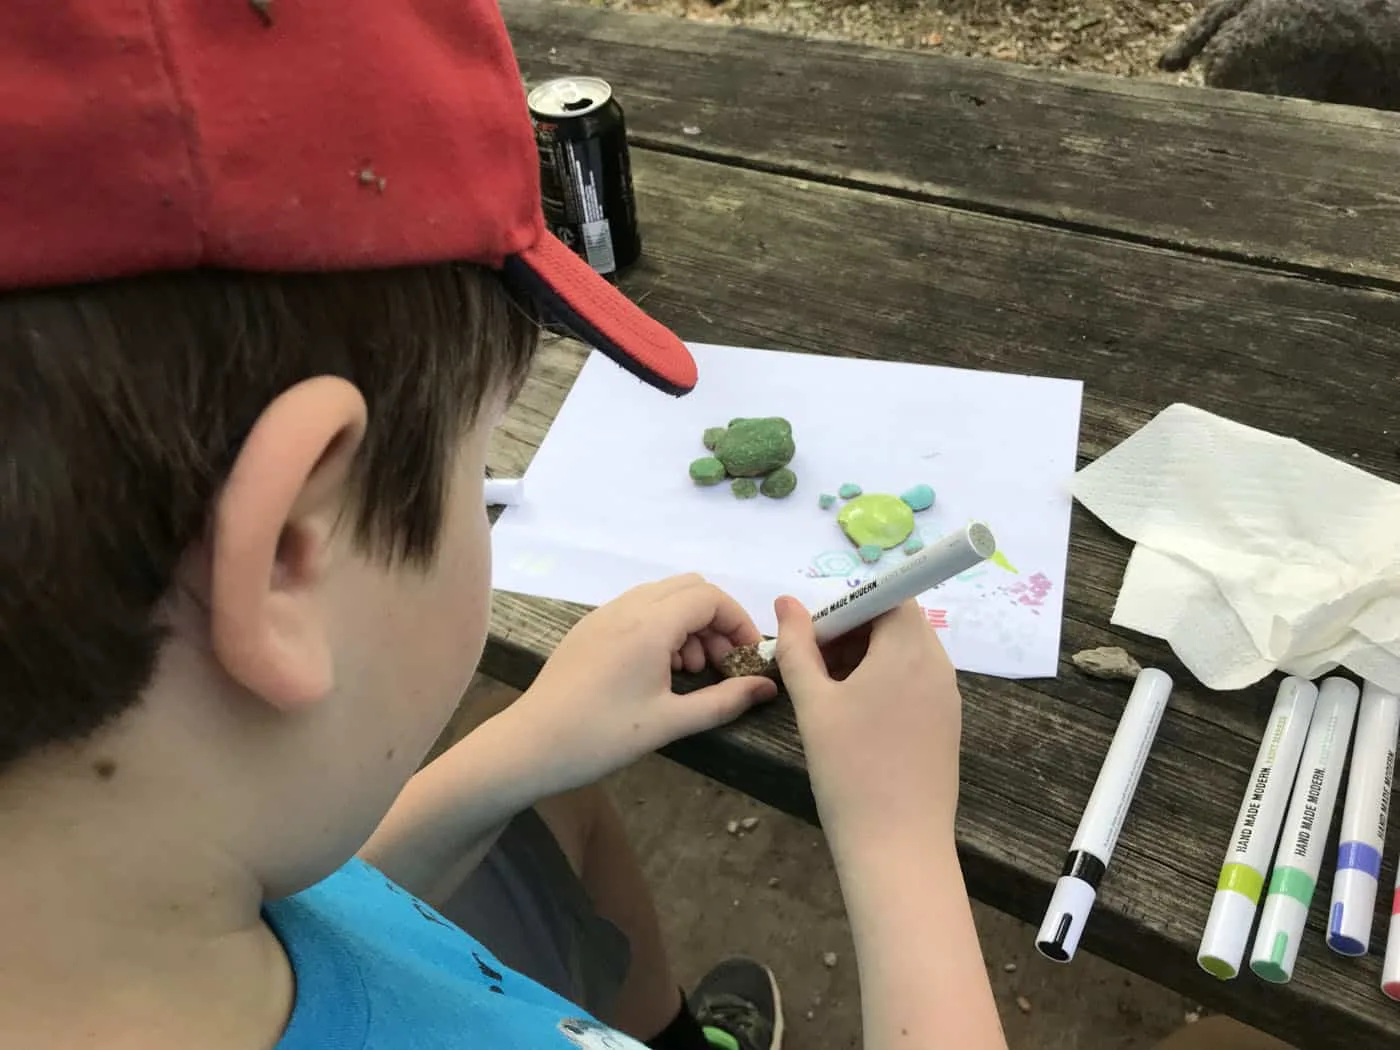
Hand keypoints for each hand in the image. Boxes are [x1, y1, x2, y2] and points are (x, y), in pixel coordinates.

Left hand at [506, 574, 778, 797]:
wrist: (530, 746)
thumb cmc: (602, 737)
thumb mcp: (670, 722)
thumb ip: (724, 701)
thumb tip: (767, 687)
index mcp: (649, 625)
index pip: (710, 597)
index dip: (739, 621)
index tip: (748, 659)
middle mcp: (626, 608)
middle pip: (689, 587)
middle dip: (716, 619)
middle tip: (723, 665)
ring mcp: (603, 615)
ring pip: (663, 596)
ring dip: (689, 623)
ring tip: (692, 672)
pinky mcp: (589, 629)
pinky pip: (638, 609)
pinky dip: (662, 627)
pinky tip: (660, 670)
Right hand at [773, 595, 963, 847]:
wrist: (897, 845)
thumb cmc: (849, 768)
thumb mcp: (813, 703)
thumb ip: (798, 646)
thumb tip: (786, 602)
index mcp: (910, 649)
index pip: (892, 595)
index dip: (851, 604)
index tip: (818, 635)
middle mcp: (938, 665)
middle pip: (899, 622)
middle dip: (855, 632)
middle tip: (814, 664)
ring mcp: (948, 697)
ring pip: (906, 654)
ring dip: (867, 658)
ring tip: (828, 694)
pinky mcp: (947, 725)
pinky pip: (916, 683)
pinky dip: (885, 683)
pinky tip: (854, 719)